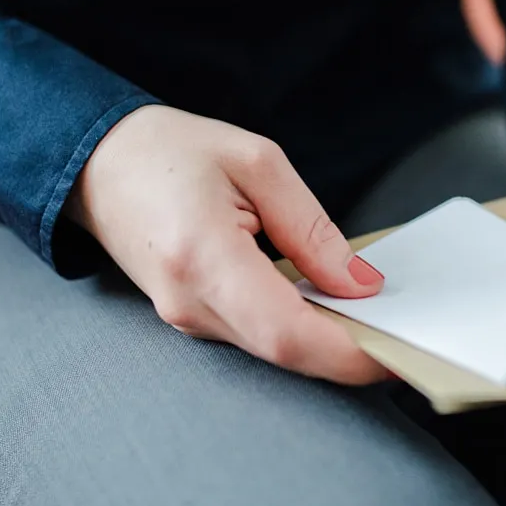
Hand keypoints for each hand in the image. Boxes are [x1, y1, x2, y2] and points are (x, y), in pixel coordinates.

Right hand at [66, 105, 388, 383]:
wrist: (97, 163)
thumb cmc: (170, 151)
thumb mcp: (257, 163)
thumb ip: (311, 229)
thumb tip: (359, 285)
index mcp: (204, 257)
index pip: (288, 333)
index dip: (350, 352)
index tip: (400, 353)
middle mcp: (190, 303)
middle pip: (288, 352)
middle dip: (353, 354)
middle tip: (408, 339)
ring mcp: (185, 317)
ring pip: (275, 350)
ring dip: (331, 344)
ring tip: (382, 322)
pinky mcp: (191, 316)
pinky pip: (257, 336)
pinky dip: (302, 331)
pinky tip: (334, 311)